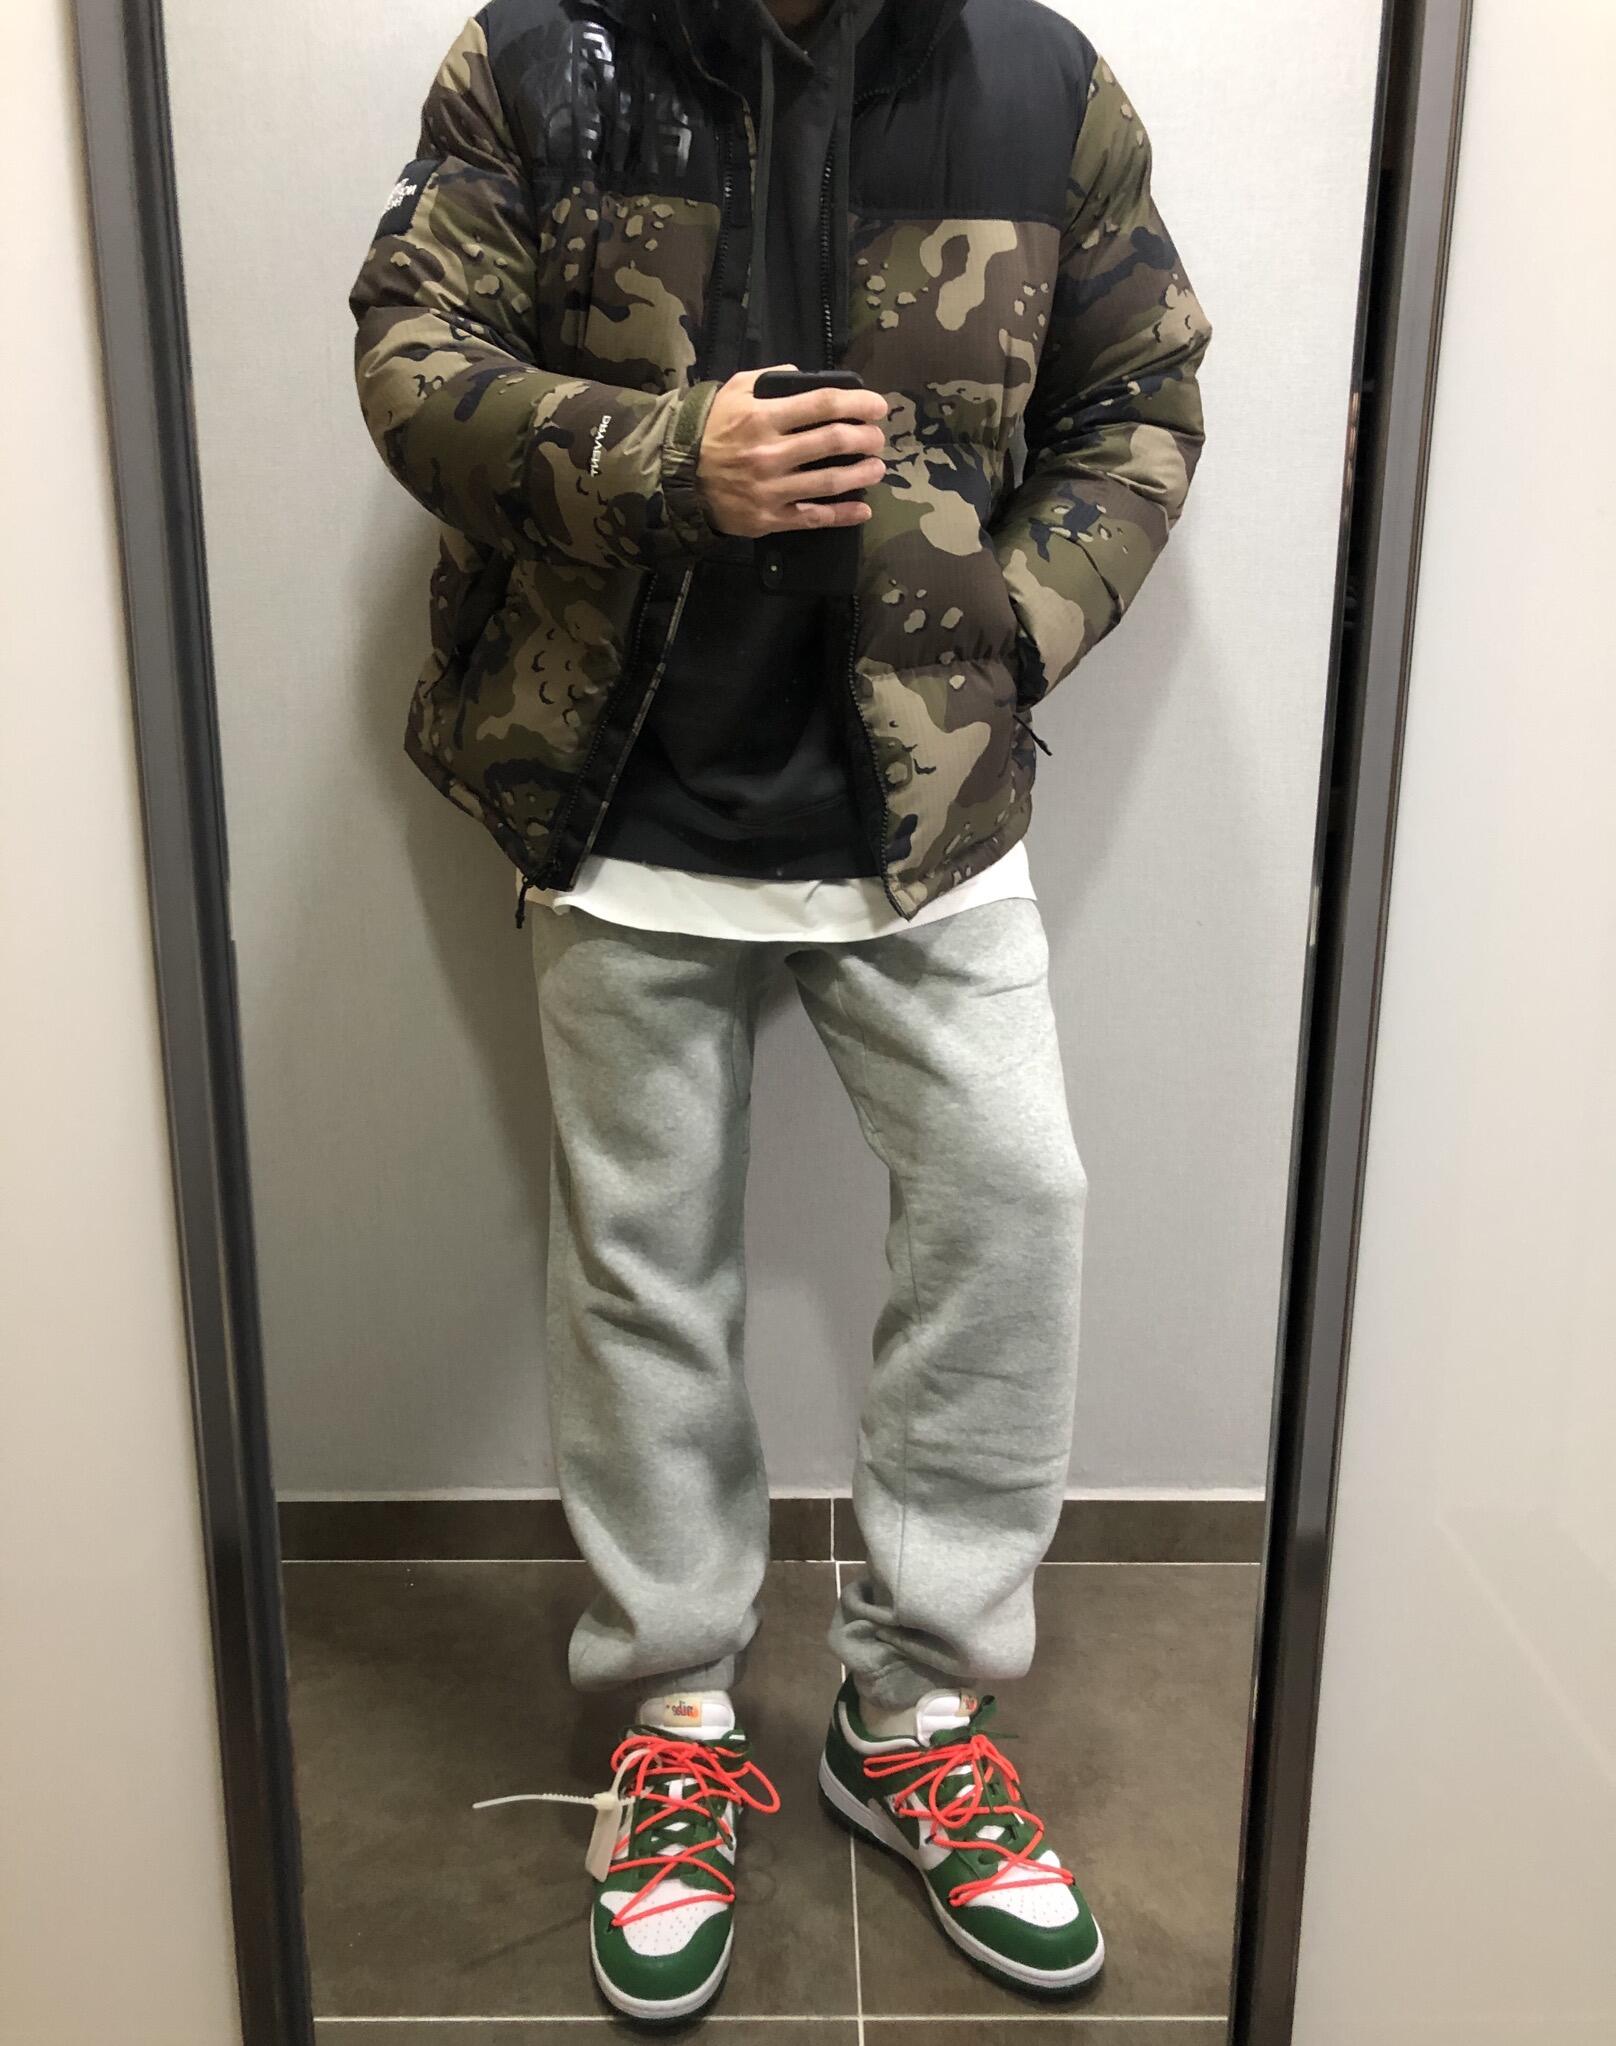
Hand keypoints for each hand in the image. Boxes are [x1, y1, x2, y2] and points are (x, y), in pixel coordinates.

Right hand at [695, 364, 888, 535]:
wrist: (679, 480)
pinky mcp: (771, 518)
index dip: (857, 402)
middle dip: (865, 438)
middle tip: (878, 438)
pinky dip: (842, 515)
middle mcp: (770, 453)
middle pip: (832, 442)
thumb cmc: (710, 432)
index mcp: (762, 418)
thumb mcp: (732, 393)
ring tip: (877, 468)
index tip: (878, 406)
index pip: (821, 404)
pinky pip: (813, 517)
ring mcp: (772, 489)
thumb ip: (767, 379)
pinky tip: (863, 509)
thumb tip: (804, 375)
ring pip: (829, 481)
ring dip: (861, 474)